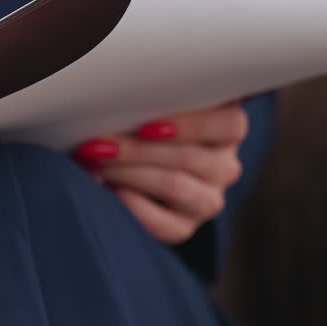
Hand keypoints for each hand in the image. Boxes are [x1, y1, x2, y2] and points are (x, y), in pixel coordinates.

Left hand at [72, 104, 247, 244]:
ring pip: (175, 186)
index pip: (231, 125)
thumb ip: (159, 98)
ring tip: (96, 163)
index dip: (190, 126)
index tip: (146, 127)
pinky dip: (132, 205)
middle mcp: (224, 166)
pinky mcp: (185, 227)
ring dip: (128, 173)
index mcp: (227, 129)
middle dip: (136, 150)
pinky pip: (163, 224)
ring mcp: (208, 200)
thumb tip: (121, 100)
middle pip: (191, 158)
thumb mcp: (160, 105)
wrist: (136, 166)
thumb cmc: (146, 122)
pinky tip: (111, 189)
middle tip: (97, 145)